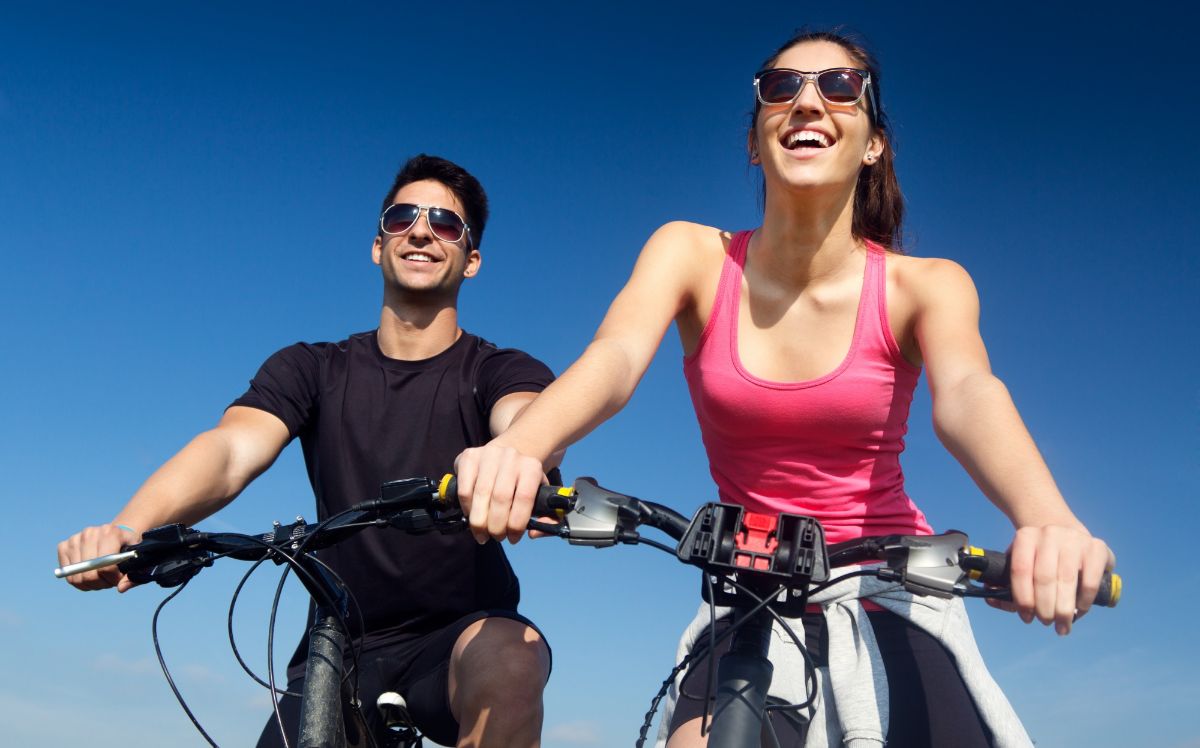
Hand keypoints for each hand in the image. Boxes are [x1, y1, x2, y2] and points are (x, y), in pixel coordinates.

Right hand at [57, 523, 142, 592]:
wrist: (115, 535)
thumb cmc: (127, 550)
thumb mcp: (138, 560)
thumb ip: (134, 576)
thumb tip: (120, 589)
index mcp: (111, 533)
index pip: (106, 566)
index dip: (112, 579)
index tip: (117, 579)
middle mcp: (90, 533)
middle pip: (90, 574)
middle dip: (101, 583)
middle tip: (108, 580)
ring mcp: (75, 539)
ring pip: (77, 576)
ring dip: (89, 583)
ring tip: (100, 577)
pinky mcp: (64, 545)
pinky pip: (67, 574)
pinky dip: (77, 580)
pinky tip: (88, 574)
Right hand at [454, 443, 545, 543]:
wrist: (505, 453)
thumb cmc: (522, 481)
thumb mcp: (540, 493)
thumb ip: (547, 515)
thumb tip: (534, 533)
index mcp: (531, 467)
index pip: (524, 498)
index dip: (517, 524)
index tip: (513, 538)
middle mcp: (511, 457)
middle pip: (500, 498)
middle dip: (496, 526)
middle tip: (496, 537)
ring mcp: (488, 454)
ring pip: (481, 494)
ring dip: (479, 522)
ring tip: (482, 534)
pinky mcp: (469, 457)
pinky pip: (465, 489)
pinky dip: (467, 508)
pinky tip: (471, 516)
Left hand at [987, 524, 1113, 634]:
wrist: (1067, 531)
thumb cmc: (1040, 556)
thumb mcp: (1021, 561)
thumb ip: (1005, 583)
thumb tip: (990, 598)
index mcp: (1025, 537)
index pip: (1020, 571)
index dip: (1022, 599)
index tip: (1026, 617)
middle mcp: (1049, 534)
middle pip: (1044, 578)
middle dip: (1044, 608)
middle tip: (1046, 623)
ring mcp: (1074, 539)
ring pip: (1066, 581)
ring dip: (1063, 610)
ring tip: (1062, 626)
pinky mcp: (1096, 548)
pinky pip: (1089, 581)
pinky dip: (1083, 601)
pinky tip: (1079, 611)